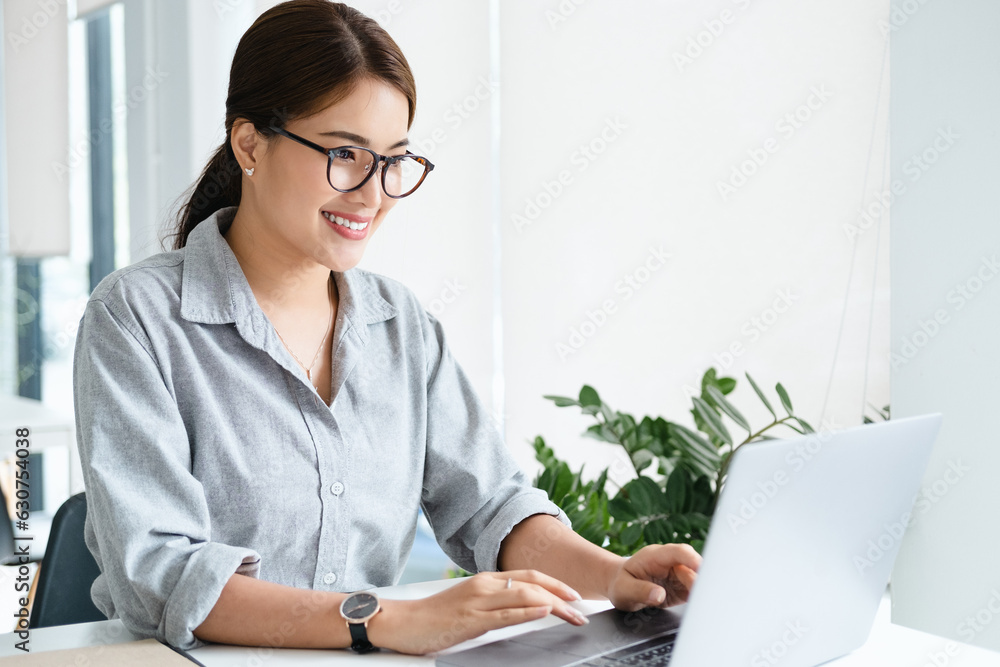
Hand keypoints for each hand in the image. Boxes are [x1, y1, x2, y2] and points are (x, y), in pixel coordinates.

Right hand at [367, 570, 587, 654]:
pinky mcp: (471, 618)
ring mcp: (478, 600)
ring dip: (555, 604)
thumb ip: (495, 605)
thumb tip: (522, 609)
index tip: (575, 596)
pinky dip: (528, 609)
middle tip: (583, 608)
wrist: (402, 623)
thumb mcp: (470, 606)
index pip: (529, 576)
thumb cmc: (434, 617)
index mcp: (486, 580)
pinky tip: (545, 610)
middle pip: (533, 582)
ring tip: (574, 615)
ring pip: (525, 594)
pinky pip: (506, 612)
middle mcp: (485, 585)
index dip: (556, 583)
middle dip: (562, 594)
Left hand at [606, 544, 700, 611]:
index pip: (678, 552)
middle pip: (693, 567)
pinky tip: (700, 606)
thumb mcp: (623, 588)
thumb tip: (659, 595)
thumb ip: (639, 590)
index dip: (691, 559)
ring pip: (697, 579)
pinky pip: (695, 591)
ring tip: (699, 604)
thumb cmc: (620, 583)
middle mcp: (670, 563)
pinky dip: (699, 598)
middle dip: (699, 580)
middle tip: (700, 595)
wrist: (619, 586)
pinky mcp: (681, 588)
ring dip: (701, 590)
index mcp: (655, 556)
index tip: (700, 569)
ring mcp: (677, 575)